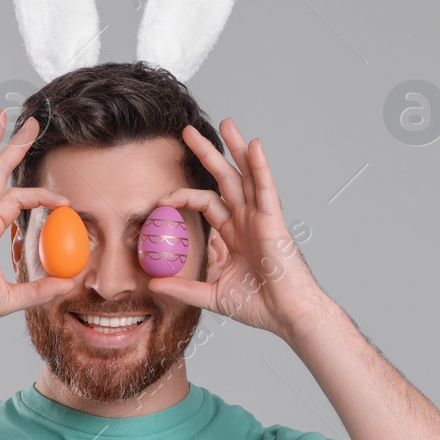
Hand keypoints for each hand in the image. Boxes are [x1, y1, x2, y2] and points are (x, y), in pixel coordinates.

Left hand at [147, 117, 328, 341]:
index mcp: (233, 234)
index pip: (206, 203)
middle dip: (206, 153)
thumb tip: (153, 283)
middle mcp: (246, 221)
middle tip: (186, 131)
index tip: (160, 200)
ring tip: (226, 123)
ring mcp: (261, 218)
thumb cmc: (259, 306)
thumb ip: (183, 287)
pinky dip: (261, 167)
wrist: (287, 316)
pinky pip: (266, 189)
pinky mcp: (274, 222)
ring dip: (236, 148)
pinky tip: (254, 145)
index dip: (183, 196)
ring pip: (246, 175)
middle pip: (224, 178)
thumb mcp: (212, 295)